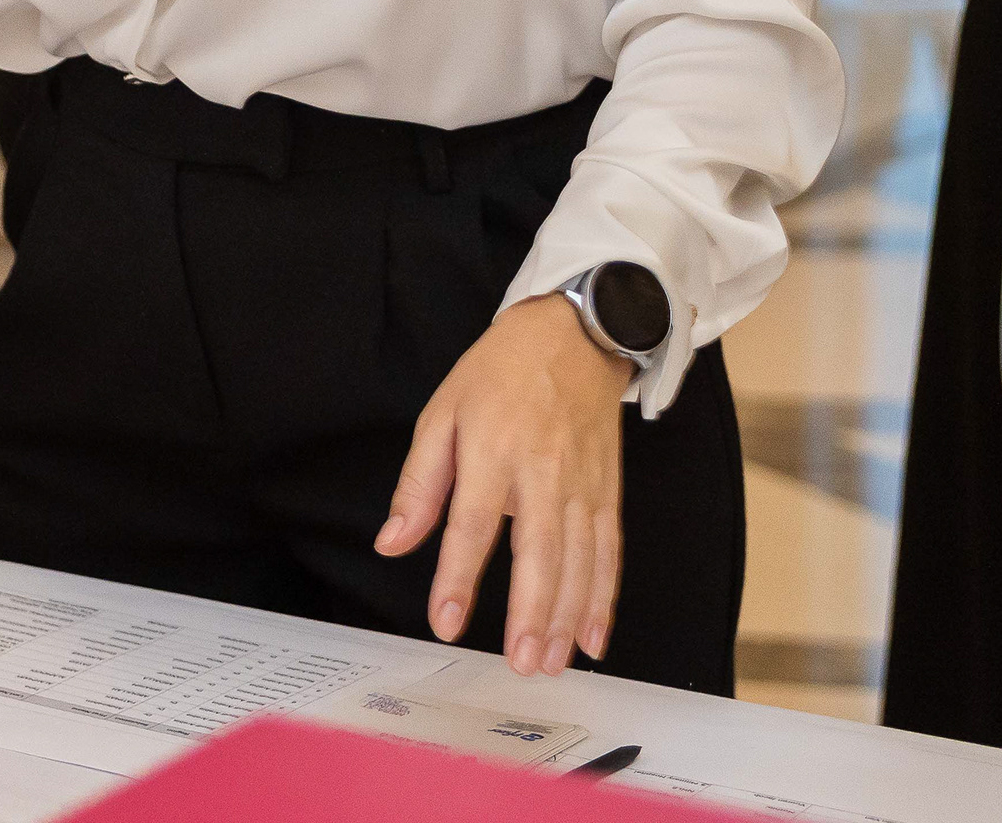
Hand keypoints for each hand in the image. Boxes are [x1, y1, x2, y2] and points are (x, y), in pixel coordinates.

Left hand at [375, 292, 634, 675]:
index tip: (445, 620)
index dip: (458, 576)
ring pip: (578, 562)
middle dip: (530, 614)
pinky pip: (609, 553)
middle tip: (518, 664)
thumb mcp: (440, 414)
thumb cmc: (497, 375)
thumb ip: (418, 485)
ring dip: (565, 619)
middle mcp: (541, 472)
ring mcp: (582, 485)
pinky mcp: (608, 493)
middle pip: (538, 553)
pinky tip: (592, 639)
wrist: (573, 337)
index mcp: (491, 451)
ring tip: (548, 663)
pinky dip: (604, 599)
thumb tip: (391, 542)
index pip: (472, 524)